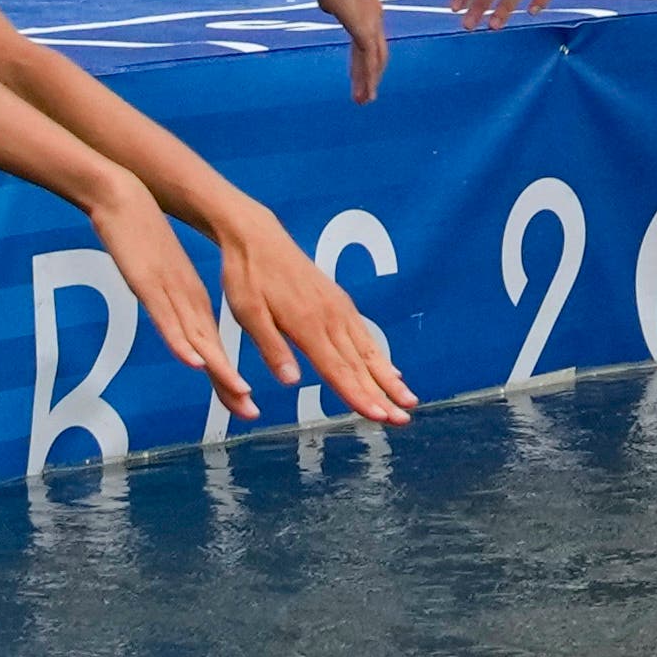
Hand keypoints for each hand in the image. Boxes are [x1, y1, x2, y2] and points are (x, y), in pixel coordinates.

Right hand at [91, 198, 250, 420]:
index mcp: (191, 300)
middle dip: (230, 384)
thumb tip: (178, 327)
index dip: (228, 380)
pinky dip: (181, 341)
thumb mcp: (158, 276)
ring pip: (197, 336)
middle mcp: (187, 300)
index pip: (213, 349)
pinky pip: (167, 317)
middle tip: (251, 413)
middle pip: (211, 349)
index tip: (245, 408)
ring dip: (218, 366)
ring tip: (239, 392)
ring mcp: (170, 292)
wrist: (125, 197)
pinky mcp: (150, 283)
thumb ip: (168, 302)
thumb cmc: (141, 236)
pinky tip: (194, 360)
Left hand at [221, 210, 411, 424]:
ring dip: (389, 379)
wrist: (257, 236)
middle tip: (402, 421)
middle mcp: (330, 318)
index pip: (337, 370)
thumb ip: (272, 347)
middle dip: (383, 395)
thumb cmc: (247, 276)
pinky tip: (391, 370)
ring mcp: (338, 309)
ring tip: (409, 401)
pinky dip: (381, 356)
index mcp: (307, 324)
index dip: (359, 396)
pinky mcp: (339, 302)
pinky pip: (365, 335)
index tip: (378, 416)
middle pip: (360, 366)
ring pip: (369, 351)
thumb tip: (291, 381)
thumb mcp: (247, 313)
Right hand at [306, 0, 388, 101]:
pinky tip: (366, 95)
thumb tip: (323, 0)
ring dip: (368, 82)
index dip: (363, 53)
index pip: (366, 34)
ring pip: (373, 60)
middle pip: (374, 50)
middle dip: (368, 72)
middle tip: (367, 92)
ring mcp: (371, 24)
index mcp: (363, 4)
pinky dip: (367, 79)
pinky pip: (368, 61)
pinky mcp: (365, 31)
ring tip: (364, 100)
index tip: (359, 66)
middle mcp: (372, 16)